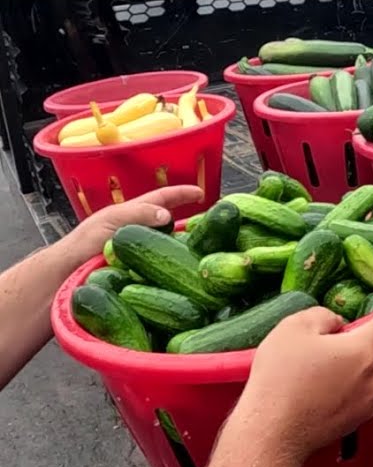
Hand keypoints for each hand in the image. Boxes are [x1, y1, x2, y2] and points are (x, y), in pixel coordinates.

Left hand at [64, 185, 205, 261]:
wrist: (68, 274)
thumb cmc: (84, 245)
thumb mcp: (111, 221)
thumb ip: (137, 214)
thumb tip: (167, 213)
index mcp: (133, 214)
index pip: (162, 199)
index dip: (181, 194)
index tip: (202, 193)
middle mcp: (141, 232)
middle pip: (171, 223)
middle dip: (191, 222)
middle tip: (210, 228)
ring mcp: (143, 252)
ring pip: (171, 245)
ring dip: (187, 247)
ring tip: (205, 252)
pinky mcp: (143, 271)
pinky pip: (165, 266)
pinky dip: (176, 267)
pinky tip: (187, 271)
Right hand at [229, 298, 372, 462]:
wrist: (274, 432)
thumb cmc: (282, 379)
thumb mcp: (295, 328)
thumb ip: (323, 315)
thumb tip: (336, 324)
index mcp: (365, 350)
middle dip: (362, 341)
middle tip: (331, 341)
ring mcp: (369, 401)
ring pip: (371, 372)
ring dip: (356, 365)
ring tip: (321, 368)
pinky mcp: (359, 420)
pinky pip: (361, 393)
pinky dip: (349, 386)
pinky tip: (321, 389)